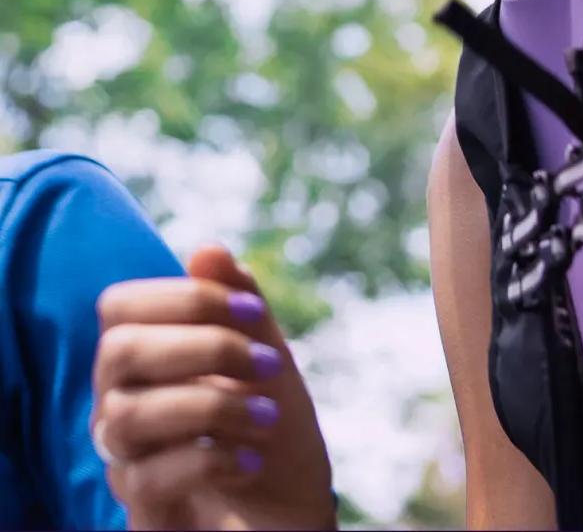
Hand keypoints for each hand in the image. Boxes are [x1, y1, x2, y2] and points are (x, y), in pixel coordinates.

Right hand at [92, 246, 336, 530]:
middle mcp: (120, 406)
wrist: (292, 515)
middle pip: (118, 352)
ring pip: (127, 415)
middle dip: (205, 346)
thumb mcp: (270, 358)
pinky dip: (211, 458)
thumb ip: (241, 306)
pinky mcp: (141, 512)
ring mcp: (125, 462)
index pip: (120, 305)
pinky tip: (250, 461)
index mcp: (145, 360)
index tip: (253, 312)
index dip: (186, 297)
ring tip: (267, 417)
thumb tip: (205, 250)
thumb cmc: (273, 432)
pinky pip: (146, 477)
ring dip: (214, 406)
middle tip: (269, 366)